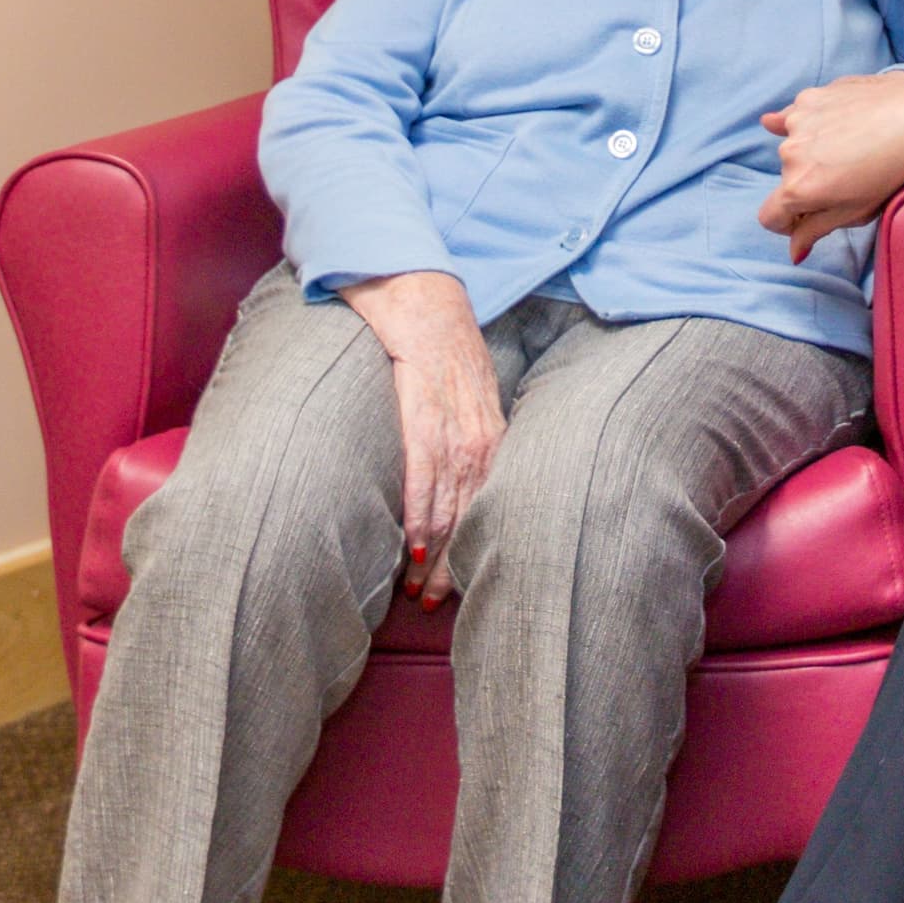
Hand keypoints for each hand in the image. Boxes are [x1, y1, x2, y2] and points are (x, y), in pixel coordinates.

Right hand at [337, 271, 499, 602]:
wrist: (421, 297)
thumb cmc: (439, 349)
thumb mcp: (466, 397)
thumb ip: (465, 438)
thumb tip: (456, 483)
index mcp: (491, 438)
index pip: (486, 509)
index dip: (470, 552)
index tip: (454, 590)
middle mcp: (480, 439)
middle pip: (470, 518)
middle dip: (451, 568)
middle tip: (430, 606)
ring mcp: (454, 428)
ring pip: (447, 505)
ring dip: (432, 555)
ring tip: (414, 591)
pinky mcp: (424, 413)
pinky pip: (423, 475)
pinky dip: (418, 515)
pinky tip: (412, 546)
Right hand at [758, 72, 903, 261]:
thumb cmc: (895, 170)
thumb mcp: (856, 212)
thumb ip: (816, 230)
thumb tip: (794, 251)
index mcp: (798, 189)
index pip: (769, 217)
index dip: (790, 223)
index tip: (812, 216)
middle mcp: (789, 154)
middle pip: (787, 180)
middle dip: (809, 182)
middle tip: (848, 176)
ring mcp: (798, 121)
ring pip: (794, 146)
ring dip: (812, 150)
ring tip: (852, 145)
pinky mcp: (810, 96)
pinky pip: (799, 116)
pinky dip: (813, 123)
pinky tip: (842, 122)